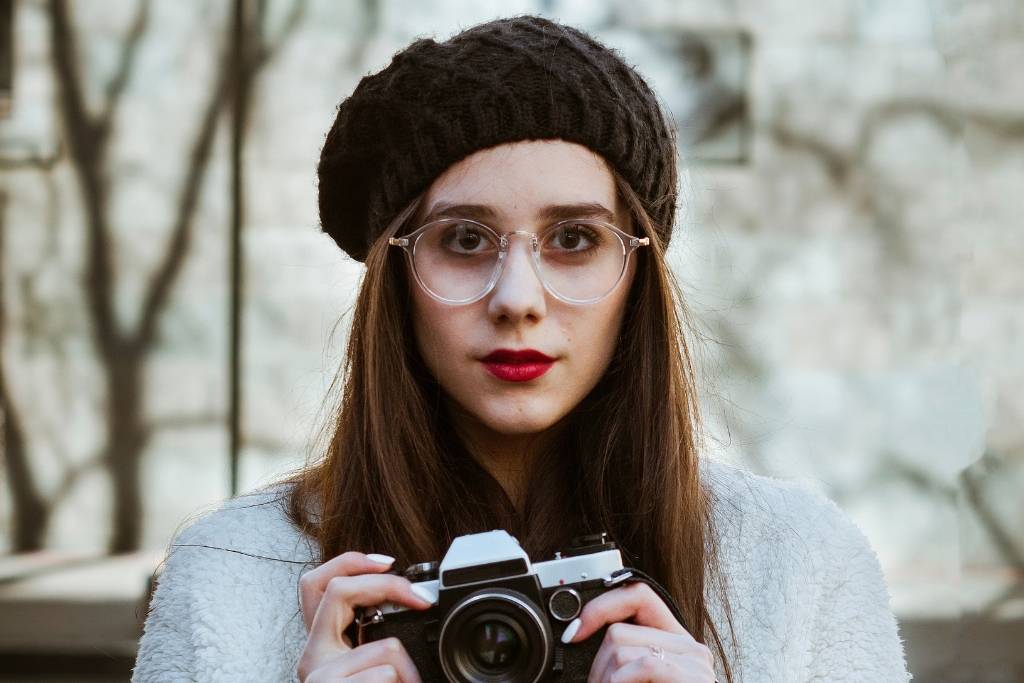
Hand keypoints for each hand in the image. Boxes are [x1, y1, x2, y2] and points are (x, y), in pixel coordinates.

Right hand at [296, 552, 432, 681]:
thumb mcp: (370, 663)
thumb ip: (373, 636)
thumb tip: (412, 601)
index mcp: (321, 644)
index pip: (316, 584)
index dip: (350, 561)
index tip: (389, 563)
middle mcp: (312, 656)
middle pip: (338, 588)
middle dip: (386, 585)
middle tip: (419, 599)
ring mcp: (319, 675)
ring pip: (384, 644)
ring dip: (407, 667)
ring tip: (407, 682)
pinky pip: (385, 672)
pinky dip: (403, 681)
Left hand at [562, 582, 716, 682]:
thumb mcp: (632, 681)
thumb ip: (623, 659)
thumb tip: (577, 633)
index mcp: (672, 642)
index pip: (636, 595)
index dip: (600, 607)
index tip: (573, 634)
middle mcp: (687, 646)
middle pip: (618, 630)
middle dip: (597, 668)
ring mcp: (695, 662)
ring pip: (622, 647)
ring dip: (605, 681)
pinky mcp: (695, 677)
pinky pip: (645, 664)